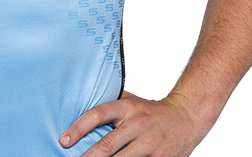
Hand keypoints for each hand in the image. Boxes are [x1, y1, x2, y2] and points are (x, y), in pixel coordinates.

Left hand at [59, 91, 208, 155]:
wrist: (187, 117)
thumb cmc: (152, 110)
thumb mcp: (131, 100)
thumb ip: (112, 105)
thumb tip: (82, 105)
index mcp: (127, 107)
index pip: (97, 114)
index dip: (78, 128)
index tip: (64, 140)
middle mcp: (137, 123)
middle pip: (107, 144)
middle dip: (88, 156)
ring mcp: (150, 143)